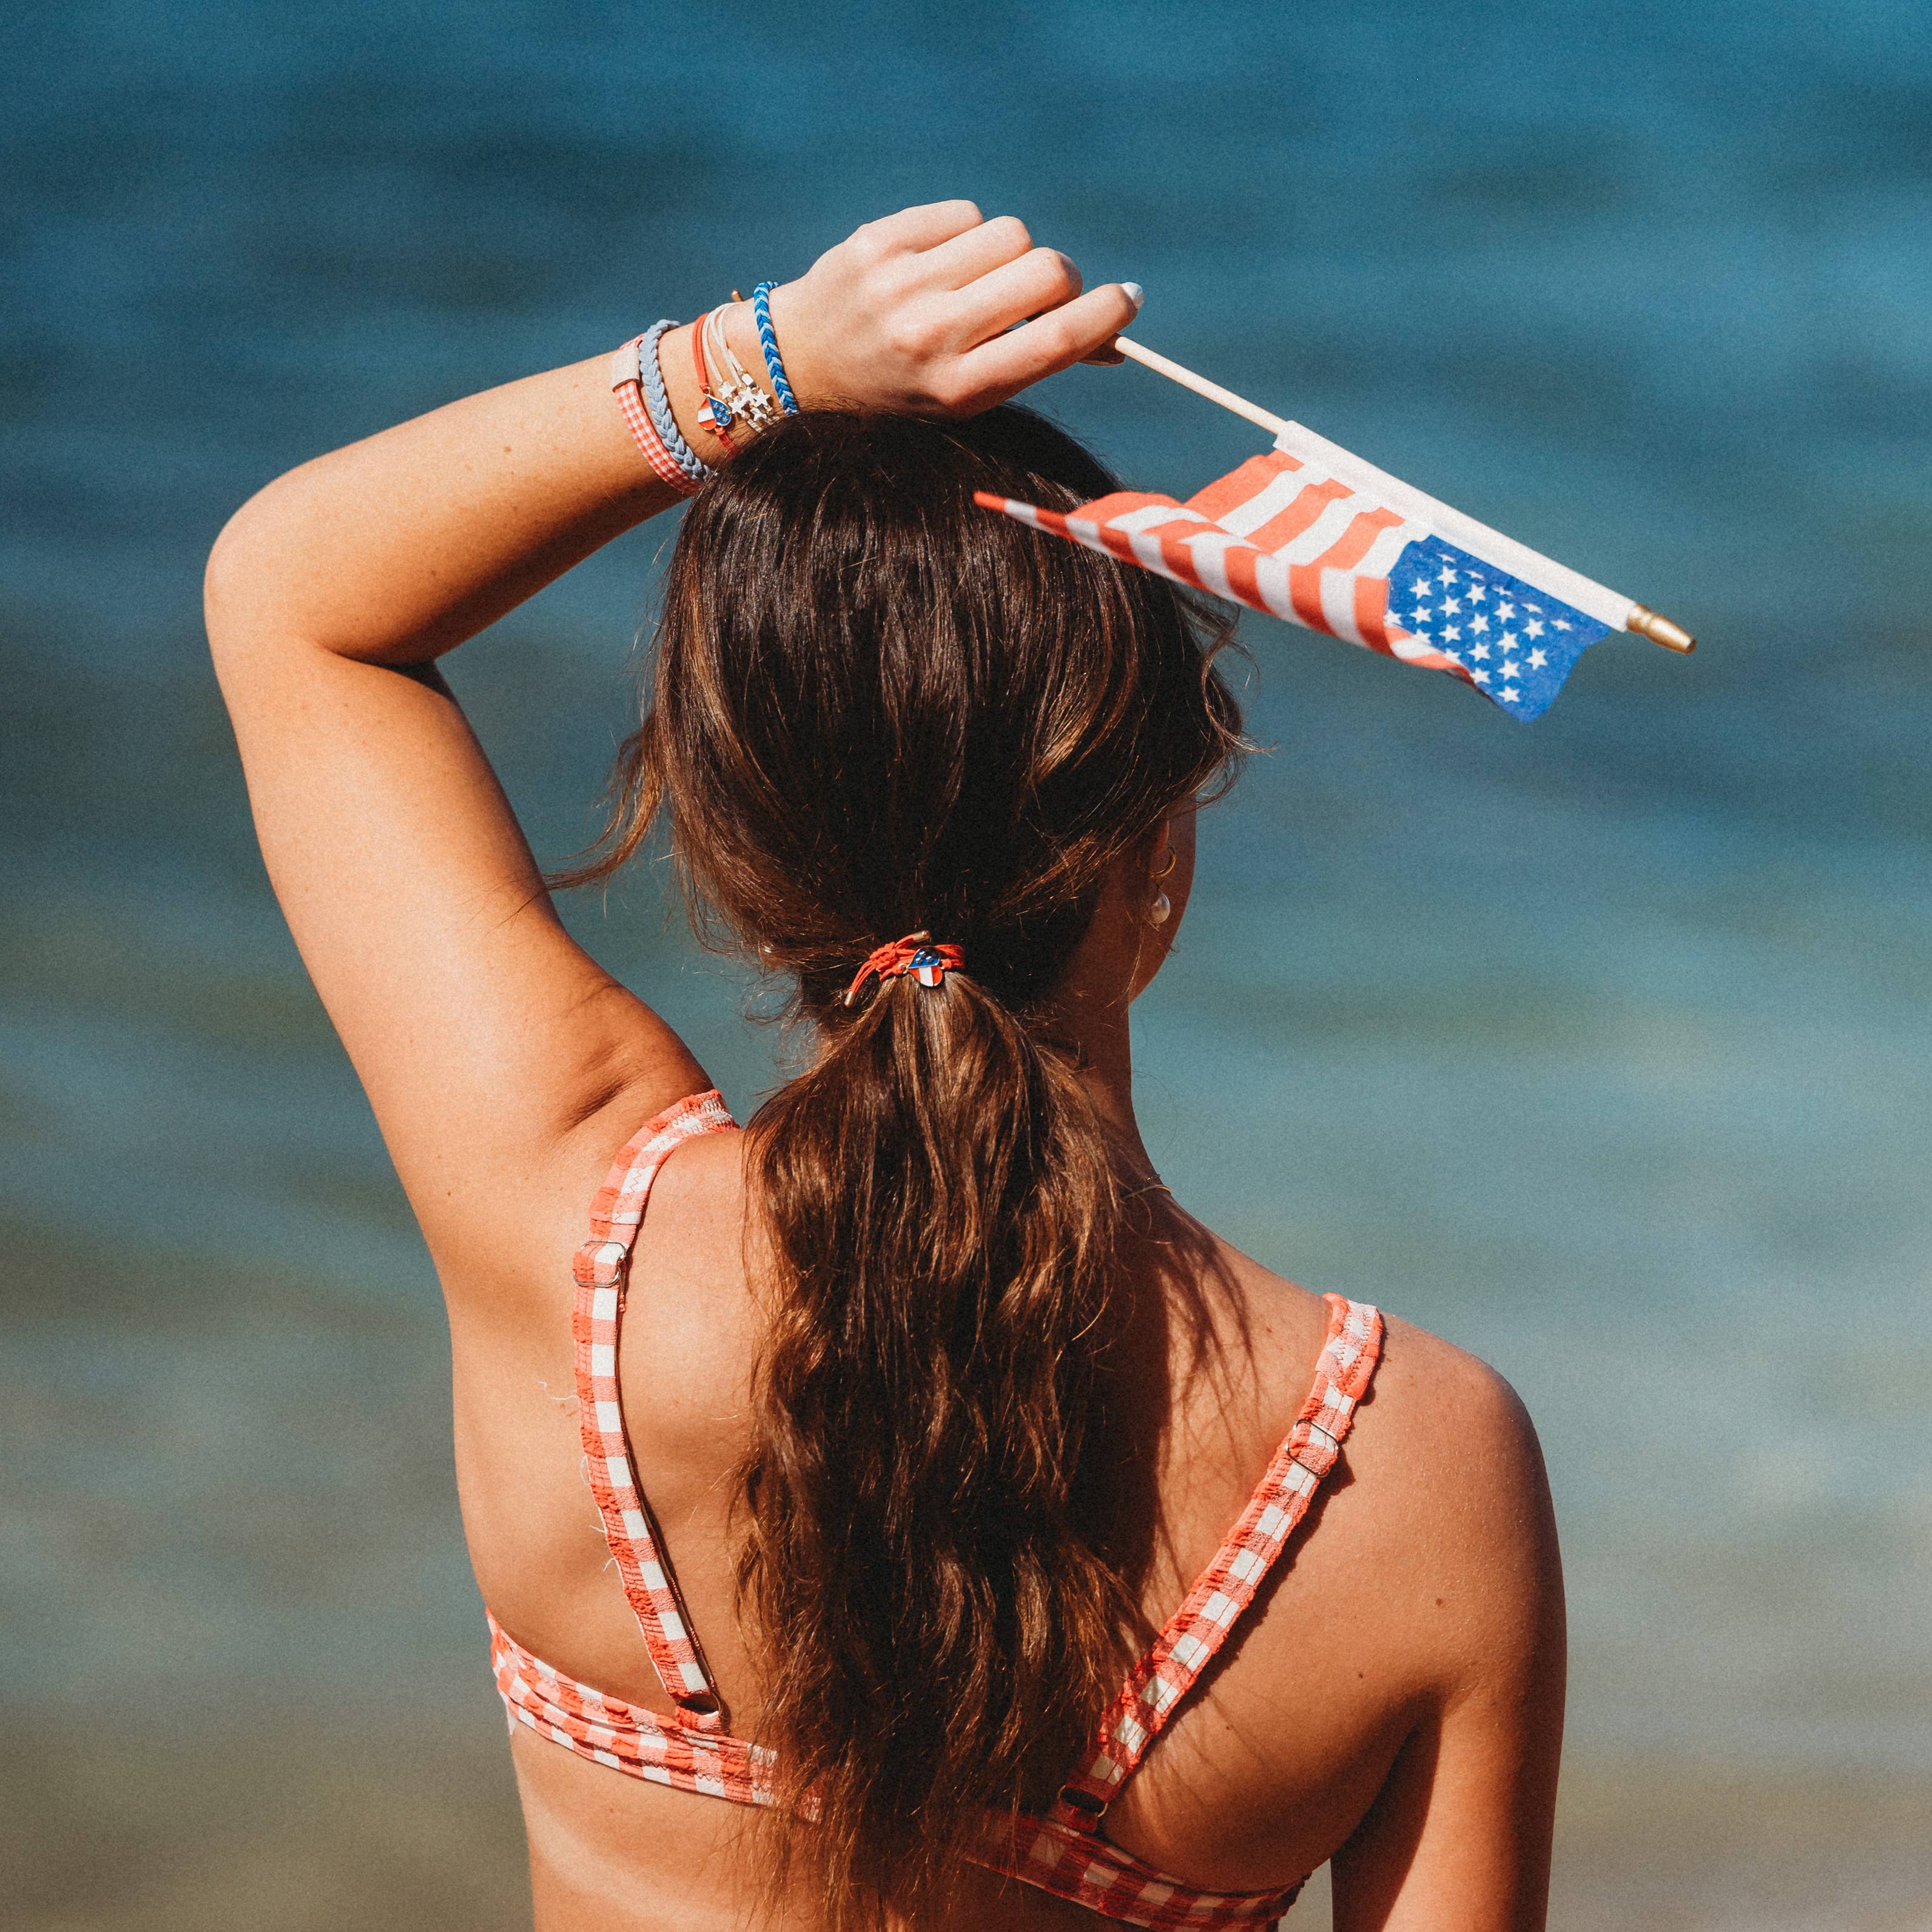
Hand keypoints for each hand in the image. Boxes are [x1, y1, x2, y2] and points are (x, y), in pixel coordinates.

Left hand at [761, 201, 1140, 417]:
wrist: (802, 364)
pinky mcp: (879, 241)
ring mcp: (902, 285)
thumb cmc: (903, 386)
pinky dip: (966, 233)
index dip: (1107, 313)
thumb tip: (1115, 336)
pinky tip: (939, 260)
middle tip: (1045, 289)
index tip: (1128, 298)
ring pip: (1009, 233)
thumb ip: (1034, 362)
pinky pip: (964, 213)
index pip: (1057, 338)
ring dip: (1008, 252)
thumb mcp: (966, 396)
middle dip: (1061, 276)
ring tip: (975, 279)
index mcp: (960, 389)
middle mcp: (931, 336)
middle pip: (1046, 269)